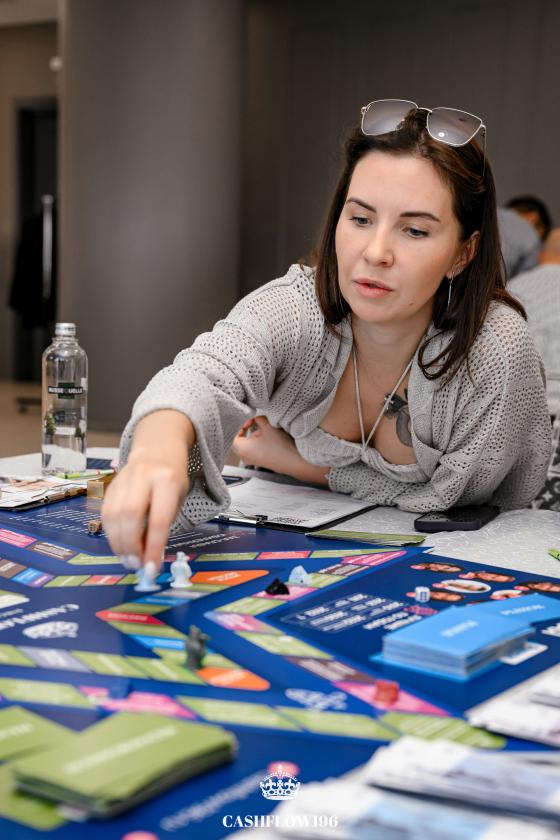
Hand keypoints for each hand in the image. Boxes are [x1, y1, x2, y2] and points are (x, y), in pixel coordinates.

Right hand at [101, 410, 192, 568]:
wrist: (156, 449)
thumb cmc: (171, 479)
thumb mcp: (177, 499)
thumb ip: (163, 525)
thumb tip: (148, 556)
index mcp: (167, 481)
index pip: (159, 519)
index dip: (154, 547)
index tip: (152, 569)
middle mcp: (143, 477)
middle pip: (130, 515)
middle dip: (131, 546)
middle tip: (135, 565)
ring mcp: (123, 479)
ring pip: (113, 515)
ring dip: (118, 543)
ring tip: (127, 559)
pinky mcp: (110, 485)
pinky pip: (105, 513)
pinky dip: (110, 533)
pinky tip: (119, 545)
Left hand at [233, 415, 328, 484]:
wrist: (294, 461)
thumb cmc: (280, 446)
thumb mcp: (267, 425)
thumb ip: (257, 418)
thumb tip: (254, 417)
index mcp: (241, 448)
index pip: (232, 433)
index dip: (240, 423)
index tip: (251, 419)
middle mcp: (244, 456)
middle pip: (238, 439)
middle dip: (245, 428)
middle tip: (254, 422)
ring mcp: (251, 460)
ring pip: (246, 444)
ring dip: (252, 435)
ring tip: (262, 429)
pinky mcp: (260, 461)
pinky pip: (253, 449)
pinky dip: (256, 442)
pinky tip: (267, 437)